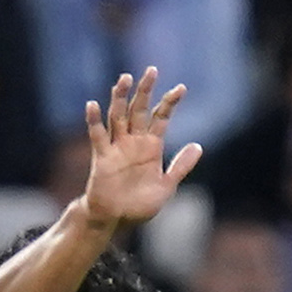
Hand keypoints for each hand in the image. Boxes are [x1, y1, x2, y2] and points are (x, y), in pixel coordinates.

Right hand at [80, 68, 203, 234]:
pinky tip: (93, 104)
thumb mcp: (167, 186)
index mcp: (152, 146)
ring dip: (121, 98)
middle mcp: (134, 142)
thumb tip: (198, 146)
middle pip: (139, 110)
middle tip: (151, 71)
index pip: (160, 117)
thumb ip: (181, 166)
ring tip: (125, 79)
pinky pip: (97, 136)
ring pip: (118, 116)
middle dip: (145, 90)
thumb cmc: (140, 205)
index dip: (169, 102)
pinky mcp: (102, 157)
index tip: (180, 89)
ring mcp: (117, 147)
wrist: (116, 220)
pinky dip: (94, 120)